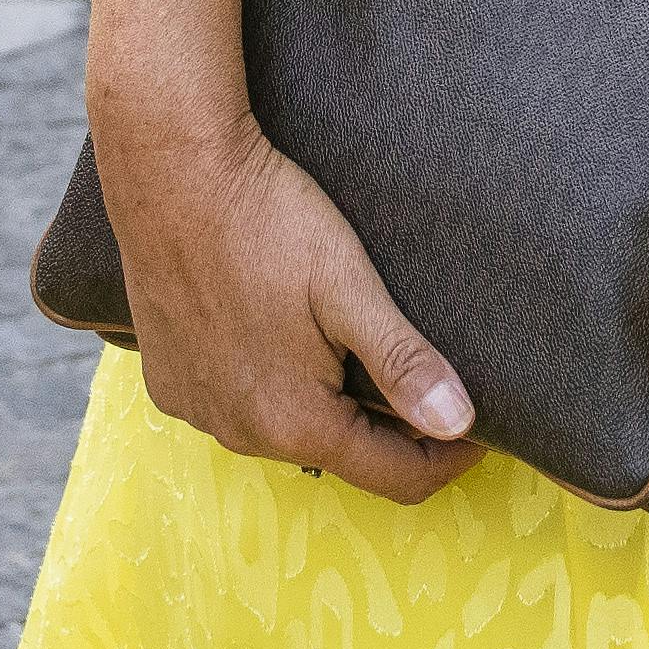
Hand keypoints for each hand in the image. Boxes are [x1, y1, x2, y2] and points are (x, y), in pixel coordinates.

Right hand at [86, 101, 481, 501]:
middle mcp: (240, 433)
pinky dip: (267, 380)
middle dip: (388, 422)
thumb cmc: (266, 221)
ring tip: (345, 338)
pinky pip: (235, 402)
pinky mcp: (168, 380)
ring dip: (324, 400)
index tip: (480, 421)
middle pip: (342, 452)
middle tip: (415, 363)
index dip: (451, 453)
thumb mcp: (349, 287)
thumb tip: (460, 424)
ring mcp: (197, 410)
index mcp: (294, 422)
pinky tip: (277, 327)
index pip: (399, 478)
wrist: (170, 170)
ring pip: (285, 427)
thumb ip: (404, 363)